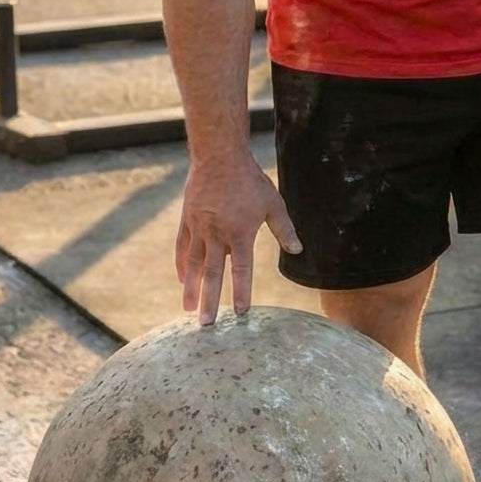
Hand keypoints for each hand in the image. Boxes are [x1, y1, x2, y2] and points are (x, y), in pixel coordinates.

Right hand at [176, 154, 300, 325]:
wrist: (219, 156)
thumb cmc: (250, 180)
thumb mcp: (273, 203)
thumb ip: (284, 229)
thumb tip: (298, 251)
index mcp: (240, 233)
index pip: (242, 269)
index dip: (242, 291)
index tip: (241, 312)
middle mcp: (217, 235)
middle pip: (214, 274)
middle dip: (210, 301)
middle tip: (206, 325)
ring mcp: (199, 229)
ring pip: (194, 265)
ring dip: (192, 289)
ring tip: (189, 310)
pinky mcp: (187, 220)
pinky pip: (183, 248)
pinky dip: (182, 265)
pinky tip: (182, 280)